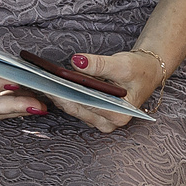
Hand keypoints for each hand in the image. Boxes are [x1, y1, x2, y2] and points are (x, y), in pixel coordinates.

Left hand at [46, 48, 166, 134]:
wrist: (147, 72)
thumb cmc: (139, 70)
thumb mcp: (121, 64)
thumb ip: (98, 64)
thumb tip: (75, 62)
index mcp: (118, 115)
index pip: (85, 105)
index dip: (66, 93)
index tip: (49, 81)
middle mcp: (108, 123)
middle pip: (76, 109)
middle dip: (57, 94)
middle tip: (39, 79)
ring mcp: (100, 121)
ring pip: (73, 109)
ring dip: (58, 95)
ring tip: (41, 79)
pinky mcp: (94, 115)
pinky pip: (75, 106)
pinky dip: (64, 94)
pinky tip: (52, 83)